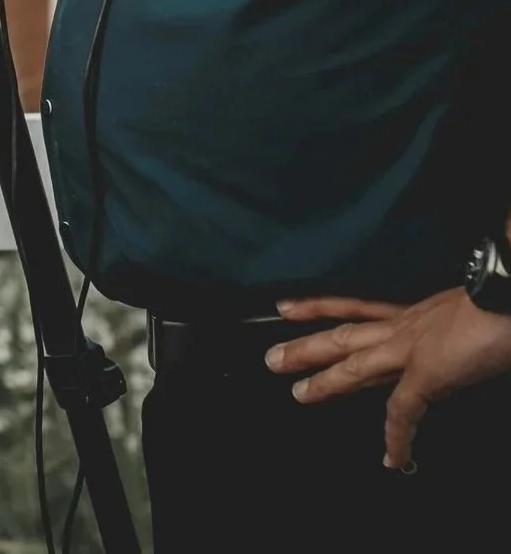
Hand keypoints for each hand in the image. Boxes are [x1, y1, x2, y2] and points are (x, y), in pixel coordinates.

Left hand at [267, 288, 510, 468]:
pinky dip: (396, 438)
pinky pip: (403, 412)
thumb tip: (457, 341)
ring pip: (355, 363)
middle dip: (306, 347)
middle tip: (272, 357)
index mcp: (415, 313)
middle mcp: (406, 326)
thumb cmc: (499, 300)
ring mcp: (411, 348)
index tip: (290, 308)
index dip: (322, 308)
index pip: (358, 308)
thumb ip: (449, 326)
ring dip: (324, 380)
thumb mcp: (465, 308)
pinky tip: (390, 459)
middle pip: (344, 335)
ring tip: (296, 394)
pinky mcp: (426, 373)